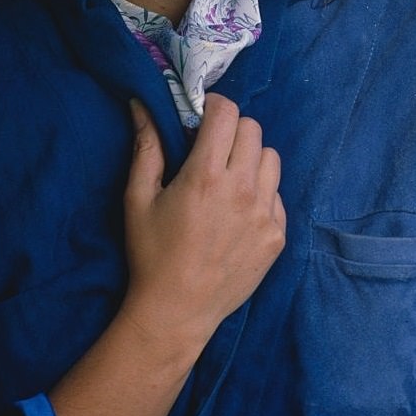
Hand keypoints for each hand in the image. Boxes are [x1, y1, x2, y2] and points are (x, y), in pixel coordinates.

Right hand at [120, 93, 285, 351]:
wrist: (177, 311)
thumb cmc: (151, 254)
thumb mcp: (138, 198)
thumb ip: (146, 146)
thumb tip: (142, 103)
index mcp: (206, 176)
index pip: (227, 114)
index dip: (214, 107)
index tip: (201, 116)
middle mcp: (242, 190)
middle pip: (253, 130)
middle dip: (231, 130)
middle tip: (212, 147)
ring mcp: (265, 214)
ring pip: (271, 159)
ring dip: (250, 158)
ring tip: (228, 178)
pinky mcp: (277, 236)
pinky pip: (277, 195)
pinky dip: (260, 192)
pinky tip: (238, 211)